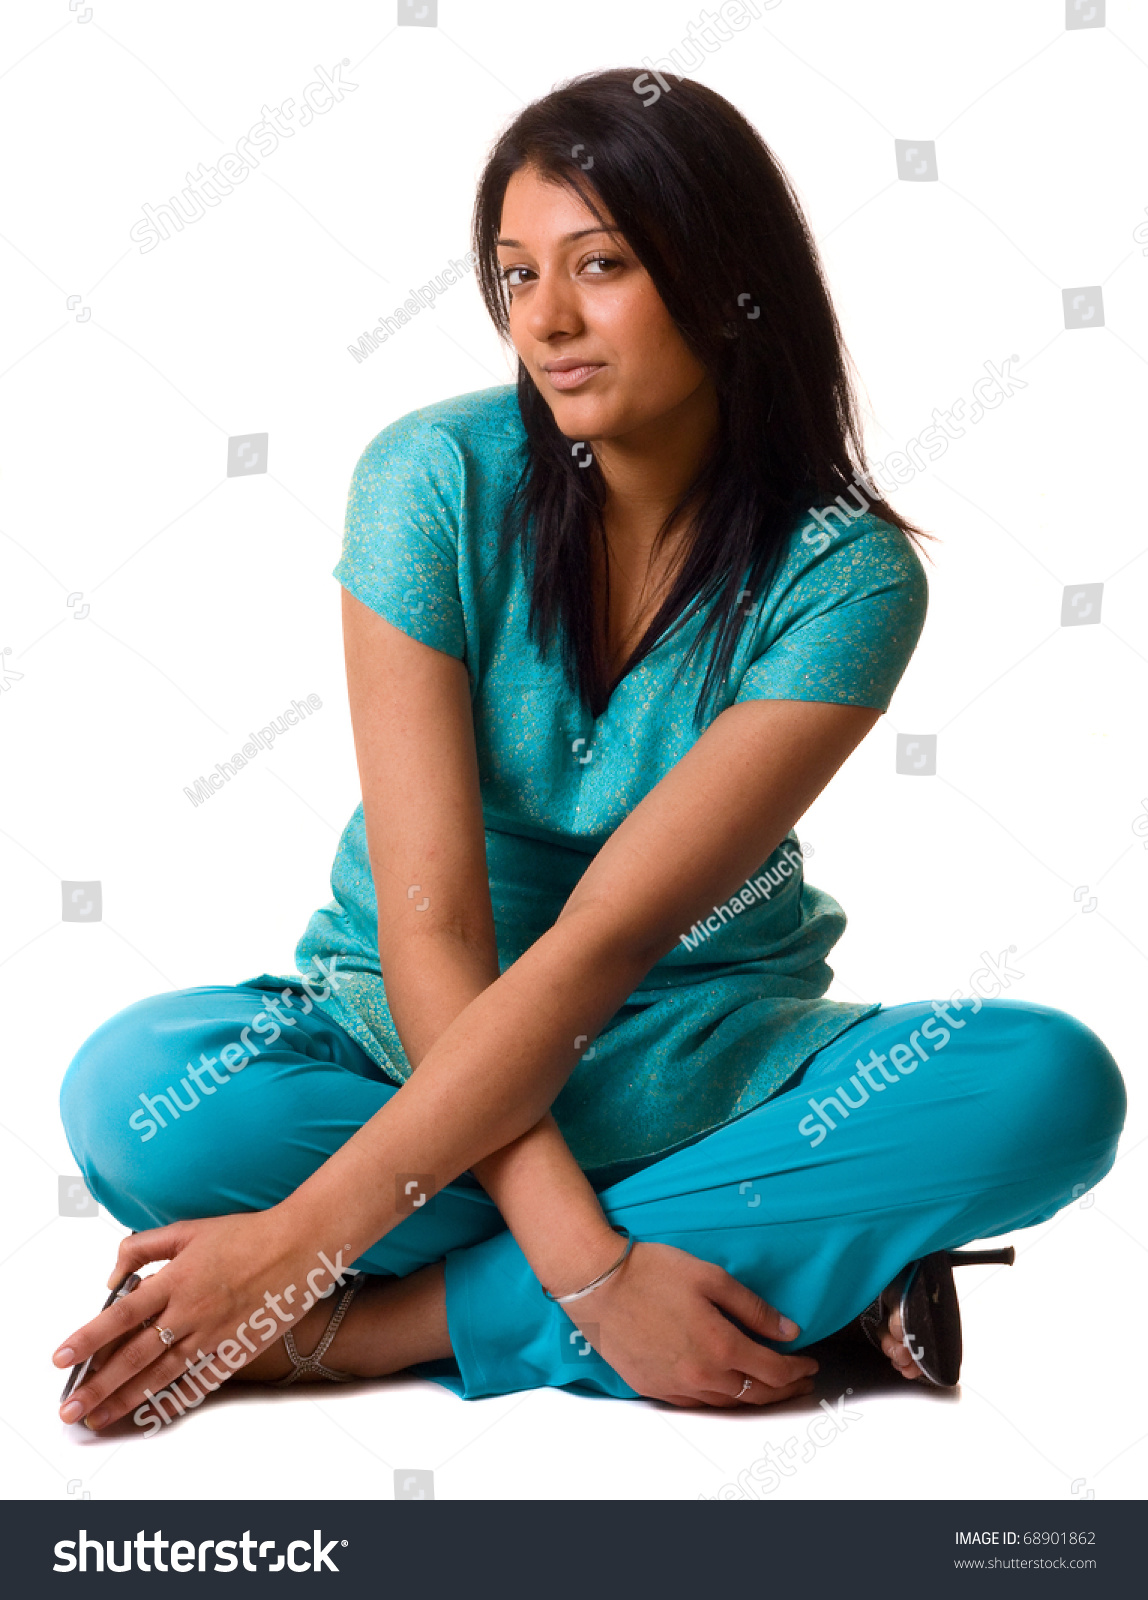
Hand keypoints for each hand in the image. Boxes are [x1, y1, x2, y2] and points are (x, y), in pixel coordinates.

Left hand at [53, 1210, 357, 1431]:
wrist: (300, 1245)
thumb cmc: (246, 1234)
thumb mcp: (189, 1229)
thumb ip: (144, 1247)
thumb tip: (113, 1277)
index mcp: (176, 1279)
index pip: (120, 1315)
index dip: (88, 1338)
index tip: (61, 1359)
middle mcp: (191, 1311)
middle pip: (134, 1356)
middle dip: (98, 1386)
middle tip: (70, 1409)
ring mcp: (214, 1335)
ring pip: (161, 1376)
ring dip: (126, 1400)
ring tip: (100, 1417)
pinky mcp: (236, 1350)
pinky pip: (199, 1382)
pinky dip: (174, 1401)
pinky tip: (152, 1414)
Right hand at [569, 1240, 818, 1406]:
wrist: (598, 1284)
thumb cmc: (652, 1272)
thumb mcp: (711, 1277)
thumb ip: (753, 1308)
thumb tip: (788, 1331)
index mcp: (721, 1346)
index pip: (773, 1370)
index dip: (797, 1370)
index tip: (809, 1363)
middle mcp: (701, 1375)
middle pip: (754, 1395)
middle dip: (783, 1389)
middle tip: (800, 1380)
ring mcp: (675, 1386)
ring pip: (726, 1402)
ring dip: (753, 1397)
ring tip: (768, 1386)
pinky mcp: (653, 1387)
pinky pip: (696, 1402)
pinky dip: (720, 1398)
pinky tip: (725, 1388)